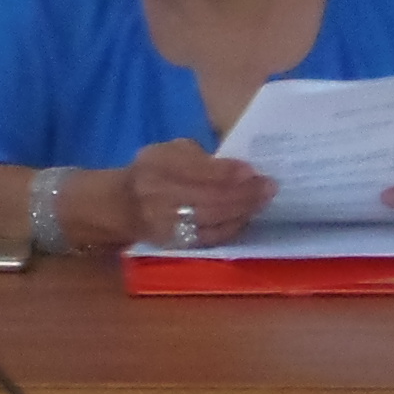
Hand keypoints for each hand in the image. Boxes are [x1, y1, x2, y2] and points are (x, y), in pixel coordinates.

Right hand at [122, 141, 274, 248]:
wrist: (123, 206)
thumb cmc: (151, 171)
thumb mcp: (168, 150)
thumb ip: (197, 156)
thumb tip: (234, 167)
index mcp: (157, 167)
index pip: (199, 171)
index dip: (228, 172)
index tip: (252, 170)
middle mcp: (161, 197)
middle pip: (211, 197)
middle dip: (245, 193)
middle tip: (269, 187)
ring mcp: (169, 224)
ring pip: (214, 220)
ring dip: (243, 211)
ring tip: (263, 201)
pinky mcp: (177, 243)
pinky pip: (211, 237)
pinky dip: (232, 227)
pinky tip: (246, 217)